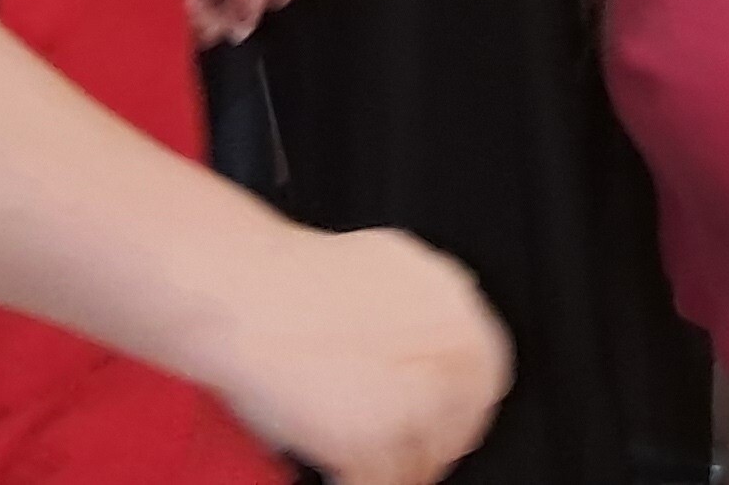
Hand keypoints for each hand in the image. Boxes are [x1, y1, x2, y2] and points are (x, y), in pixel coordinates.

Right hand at [211, 226, 509, 484]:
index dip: (460, 409)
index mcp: (457, 309)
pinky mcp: (372, 440)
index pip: (486, 380)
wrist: (242, 293)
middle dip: (431, 445)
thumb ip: (425, 304)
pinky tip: (339, 476)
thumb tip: (440, 335)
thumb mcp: (386, 264)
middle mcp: (448, 352)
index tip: (443, 424)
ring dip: (395, 470)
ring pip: (423, 464)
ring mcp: (413, 400)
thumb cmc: (294, 278)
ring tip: (362, 466)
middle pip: (460, 428)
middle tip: (398, 454)